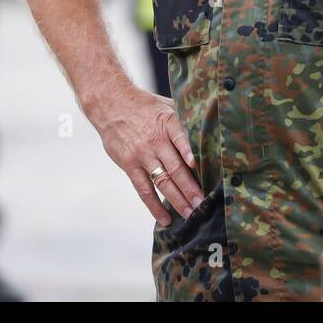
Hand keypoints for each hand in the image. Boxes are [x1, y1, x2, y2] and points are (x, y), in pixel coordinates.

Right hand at [92, 81, 203, 225]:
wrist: (111, 104)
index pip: (181, 139)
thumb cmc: (145, 105)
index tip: (199, 166)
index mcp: (168, 123)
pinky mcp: (130, 165)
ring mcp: (142, 155)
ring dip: (177, 200)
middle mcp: (155, 141)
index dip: (190, 153)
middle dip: (190, 188)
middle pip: (175, 167)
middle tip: (203, 204)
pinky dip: (154, 205)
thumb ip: (184, 120)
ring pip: (162, 181)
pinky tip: (165, 218)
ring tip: (190, 214)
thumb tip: (211, 129)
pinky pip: (143, 189)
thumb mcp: (167, 105)